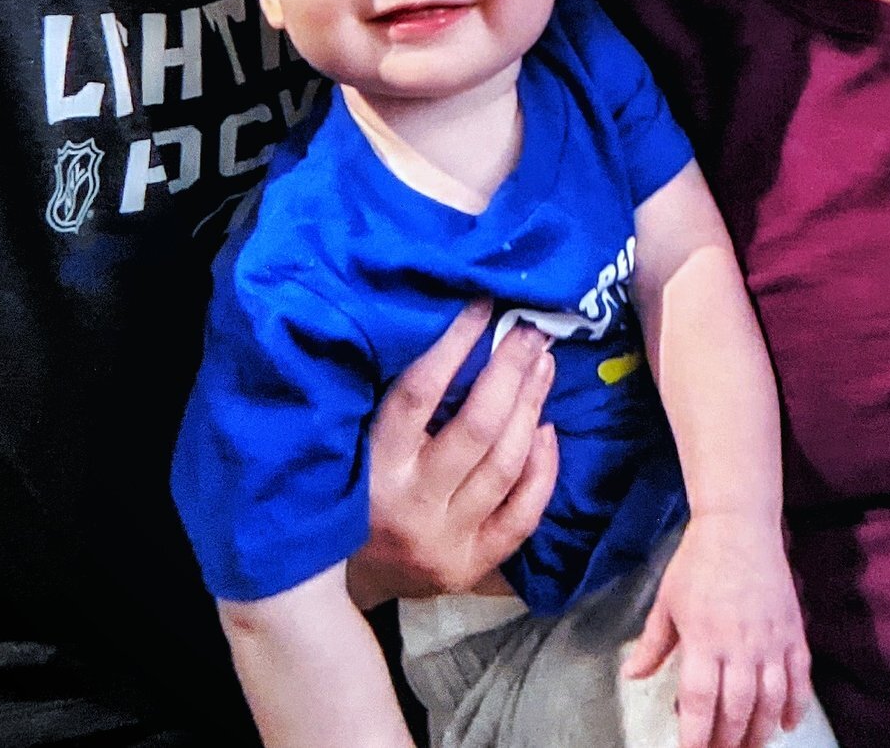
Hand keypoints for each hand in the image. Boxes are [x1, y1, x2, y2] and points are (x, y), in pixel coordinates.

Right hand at [349, 301, 558, 603]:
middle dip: (511, 371)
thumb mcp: (357, 445)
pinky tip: (547, 430)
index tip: (484, 306)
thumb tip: (454, 331)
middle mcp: (411, 504)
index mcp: (373, 466)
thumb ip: (393, 403)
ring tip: (544, 366)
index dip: (454, 344)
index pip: (418, 393)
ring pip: (505, 465)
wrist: (342, 583)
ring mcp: (445, 539)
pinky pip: (522, 513)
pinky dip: (542, 468)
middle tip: (532, 333)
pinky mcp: (470, 566)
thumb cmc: (351, 493)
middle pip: (476, 427)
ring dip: (531, 407)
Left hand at [622, 511, 811, 747]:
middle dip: (728, 741)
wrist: (739, 525)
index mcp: (703, 638)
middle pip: (737, 708)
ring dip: (761, 731)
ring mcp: (770, 639)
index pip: (700, 700)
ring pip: (771, 700)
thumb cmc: (698, 562)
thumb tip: (632, 675)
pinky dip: (797, 705)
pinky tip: (788, 724)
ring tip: (749, 747)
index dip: (696, 735)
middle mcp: (739, 644)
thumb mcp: (667, 602)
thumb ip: (652, 644)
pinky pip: (800, 677)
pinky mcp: (792, 631)